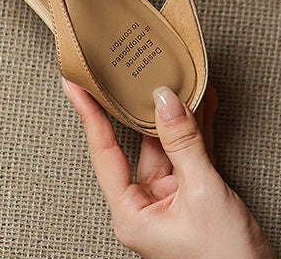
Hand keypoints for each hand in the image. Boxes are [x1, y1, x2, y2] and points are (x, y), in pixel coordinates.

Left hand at [62, 80, 275, 258]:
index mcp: (132, 212)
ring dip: (179, 113)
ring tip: (180, 76)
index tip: (76, 85)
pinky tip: (203, 102)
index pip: (105, 151)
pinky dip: (198, 128)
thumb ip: (183, 143)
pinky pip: (190, 152)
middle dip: (145, 105)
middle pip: (139, 142)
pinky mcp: (192, 194)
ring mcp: (169, 197)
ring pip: (168, 143)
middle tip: (138, 68)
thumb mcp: (202, 192)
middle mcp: (145, 203)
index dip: (90, 114)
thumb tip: (166, 100)